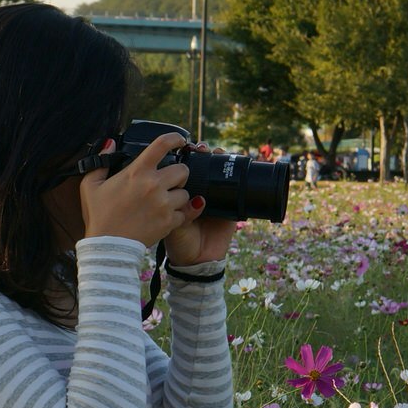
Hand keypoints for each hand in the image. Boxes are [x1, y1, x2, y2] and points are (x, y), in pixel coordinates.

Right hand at [80, 132, 192, 247]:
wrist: (108, 246)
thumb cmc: (99, 216)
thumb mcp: (90, 186)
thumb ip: (101, 162)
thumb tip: (109, 143)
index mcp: (137, 172)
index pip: (163, 144)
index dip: (175, 138)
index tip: (179, 140)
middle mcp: (154, 184)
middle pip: (183, 170)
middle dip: (178, 174)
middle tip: (170, 181)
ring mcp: (164, 204)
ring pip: (186, 193)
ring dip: (178, 196)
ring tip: (166, 202)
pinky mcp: (169, 222)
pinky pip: (185, 213)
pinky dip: (179, 215)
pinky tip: (168, 216)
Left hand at [164, 144, 238, 265]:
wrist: (196, 262)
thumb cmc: (178, 243)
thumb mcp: (171, 224)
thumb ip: (174, 209)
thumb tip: (184, 193)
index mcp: (181, 195)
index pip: (184, 169)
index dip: (185, 156)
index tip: (184, 145)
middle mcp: (198, 193)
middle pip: (203, 166)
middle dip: (203, 155)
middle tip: (202, 149)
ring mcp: (215, 199)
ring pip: (219, 173)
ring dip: (219, 160)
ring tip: (216, 152)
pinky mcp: (230, 208)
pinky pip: (236, 190)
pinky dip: (236, 177)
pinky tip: (235, 167)